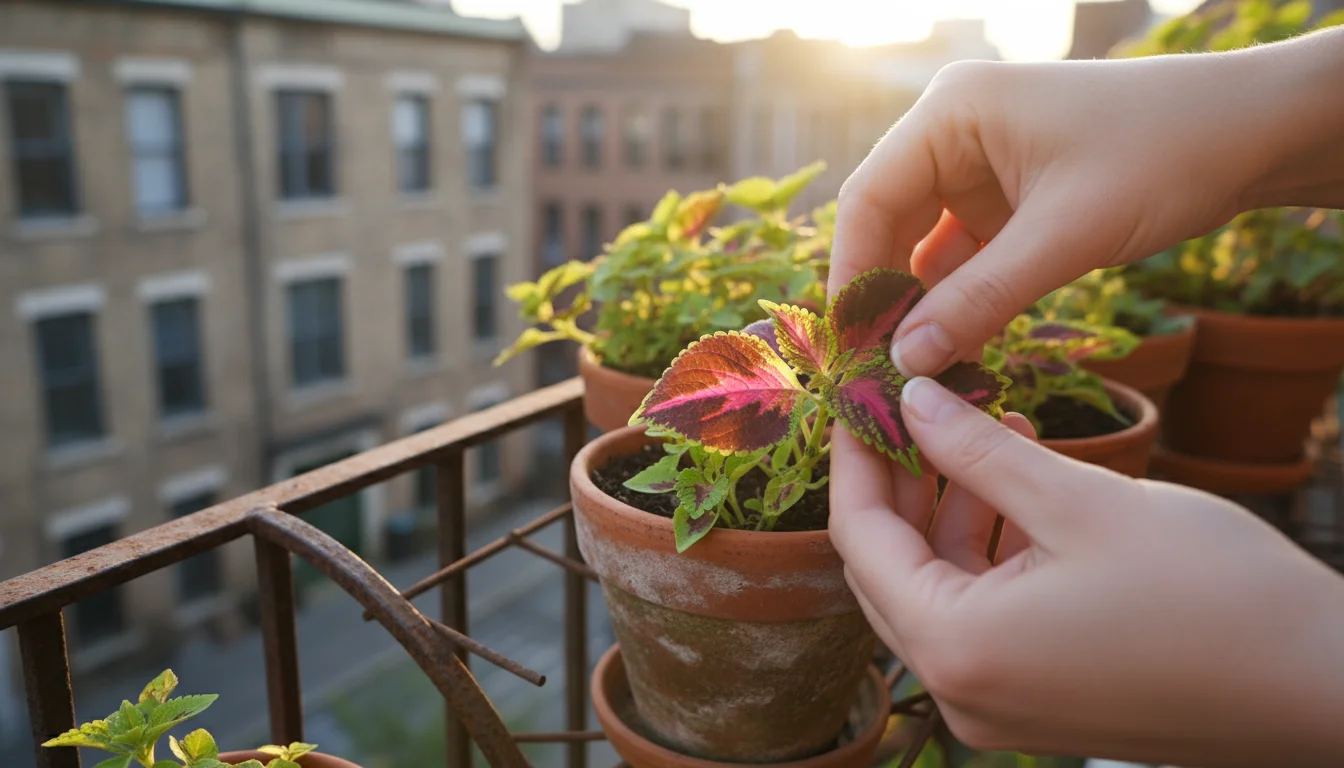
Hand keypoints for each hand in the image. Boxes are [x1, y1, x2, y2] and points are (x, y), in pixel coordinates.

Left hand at [828, 377, 1343, 766]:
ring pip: (936, 588)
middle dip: (898, 482)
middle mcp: (962, 690)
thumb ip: (979, 450)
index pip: (861, 539)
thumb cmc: (1214, 594)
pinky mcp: (1037, 701)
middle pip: (888, 569)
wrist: (1323, 685)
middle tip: (912, 405)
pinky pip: (981, 616)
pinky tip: (1016, 487)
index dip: (857, 458)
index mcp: (957, 647)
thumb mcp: (1081, 501)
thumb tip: (910, 398)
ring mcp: (998, 704)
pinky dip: (987, 550)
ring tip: (979, 429)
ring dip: (948, 511)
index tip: (860, 395)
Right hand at [829, 28, 1343, 377]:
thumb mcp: (1065, 235)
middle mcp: (953, 133)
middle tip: (875, 372)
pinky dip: (958, 301)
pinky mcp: (1006, 199)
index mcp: (952, 112)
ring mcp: (979, 166)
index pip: (869, 199)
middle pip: (887, 224)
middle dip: (883, 297)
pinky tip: (953, 349)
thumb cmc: (1163, 155)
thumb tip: (905, 364)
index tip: (848, 348)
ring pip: (922, 247)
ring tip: (911, 372)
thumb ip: (979, 301)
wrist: (1252, 134)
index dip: (851, 277)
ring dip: (920, 307)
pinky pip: (962, 256)